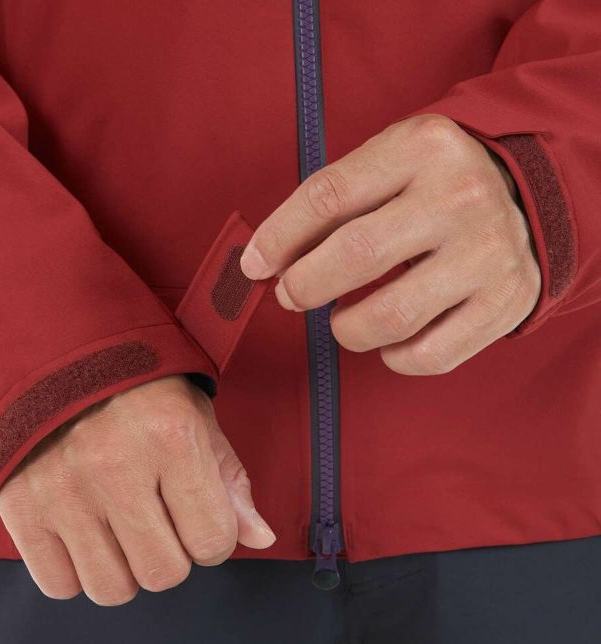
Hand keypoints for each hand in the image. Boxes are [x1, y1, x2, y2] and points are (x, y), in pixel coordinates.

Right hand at [0, 375, 274, 604]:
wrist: (50, 358)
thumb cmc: (135, 391)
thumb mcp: (194, 418)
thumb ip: (229, 481)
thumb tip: (260, 539)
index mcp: (171, 437)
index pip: (212, 542)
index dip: (211, 538)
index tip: (194, 517)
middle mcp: (115, 466)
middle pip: (162, 573)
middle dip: (169, 556)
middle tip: (155, 522)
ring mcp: (62, 490)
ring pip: (111, 588)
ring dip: (123, 570)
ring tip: (117, 529)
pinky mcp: (20, 507)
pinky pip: (58, 584)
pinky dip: (74, 572)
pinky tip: (81, 535)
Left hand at [240, 114, 541, 374]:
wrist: (527, 198)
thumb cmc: (429, 188)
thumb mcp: (385, 167)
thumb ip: (328, 206)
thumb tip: (263, 262)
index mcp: (421, 147)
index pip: (328, 196)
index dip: (278, 238)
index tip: (254, 266)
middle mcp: (461, 195)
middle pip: (356, 255)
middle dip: (305, 286)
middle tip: (293, 296)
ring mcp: (489, 252)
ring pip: (389, 317)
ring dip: (347, 328)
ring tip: (344, 318)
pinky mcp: (507, 301)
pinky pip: (429, 356)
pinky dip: (393, 357)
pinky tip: (389, 341)